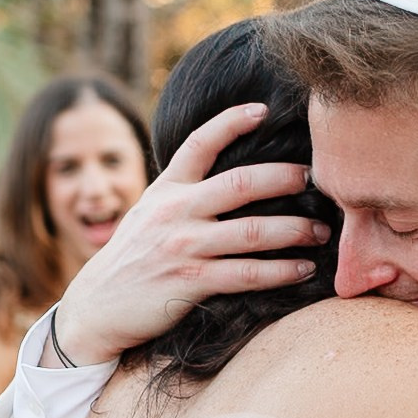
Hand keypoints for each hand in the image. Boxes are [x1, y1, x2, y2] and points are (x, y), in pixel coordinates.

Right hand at [47, 104, 325, 365]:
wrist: (96, 307)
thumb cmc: (132, 258)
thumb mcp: (148, 213)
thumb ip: (182, 193)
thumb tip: (228, 176)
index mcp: (166, 189)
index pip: (200, 143)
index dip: (231, 122)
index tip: (263, 110)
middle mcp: (175, 212)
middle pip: (240, 184)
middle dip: (283, 178)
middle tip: (313, 179)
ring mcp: (183, 247)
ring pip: (252, 232)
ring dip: (295, 231)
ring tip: (321, 231)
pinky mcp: (190, 282)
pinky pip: (246, 275)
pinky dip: (280, 272)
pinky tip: (302, 270)